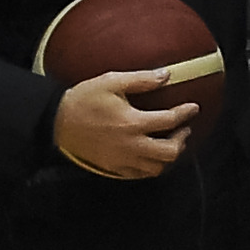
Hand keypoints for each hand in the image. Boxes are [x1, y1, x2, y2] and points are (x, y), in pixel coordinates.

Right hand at [53, 70, 197, 177]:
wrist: (55, 122)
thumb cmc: (83, 100)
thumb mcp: (110, 81)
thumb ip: (141, 79)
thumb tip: (167, 75)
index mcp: (132, 123)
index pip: (170, 121)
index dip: (186, 113)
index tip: (193, 108)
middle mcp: (131, 145)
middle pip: (169, 152)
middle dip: (181, 140)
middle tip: (183, 130)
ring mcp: (122, 160)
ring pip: (157, 168)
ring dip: (168, 156)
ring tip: (169, 143)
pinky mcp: (113, 168)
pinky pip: (140, 174)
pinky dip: (151, 166)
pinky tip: (151, 155)